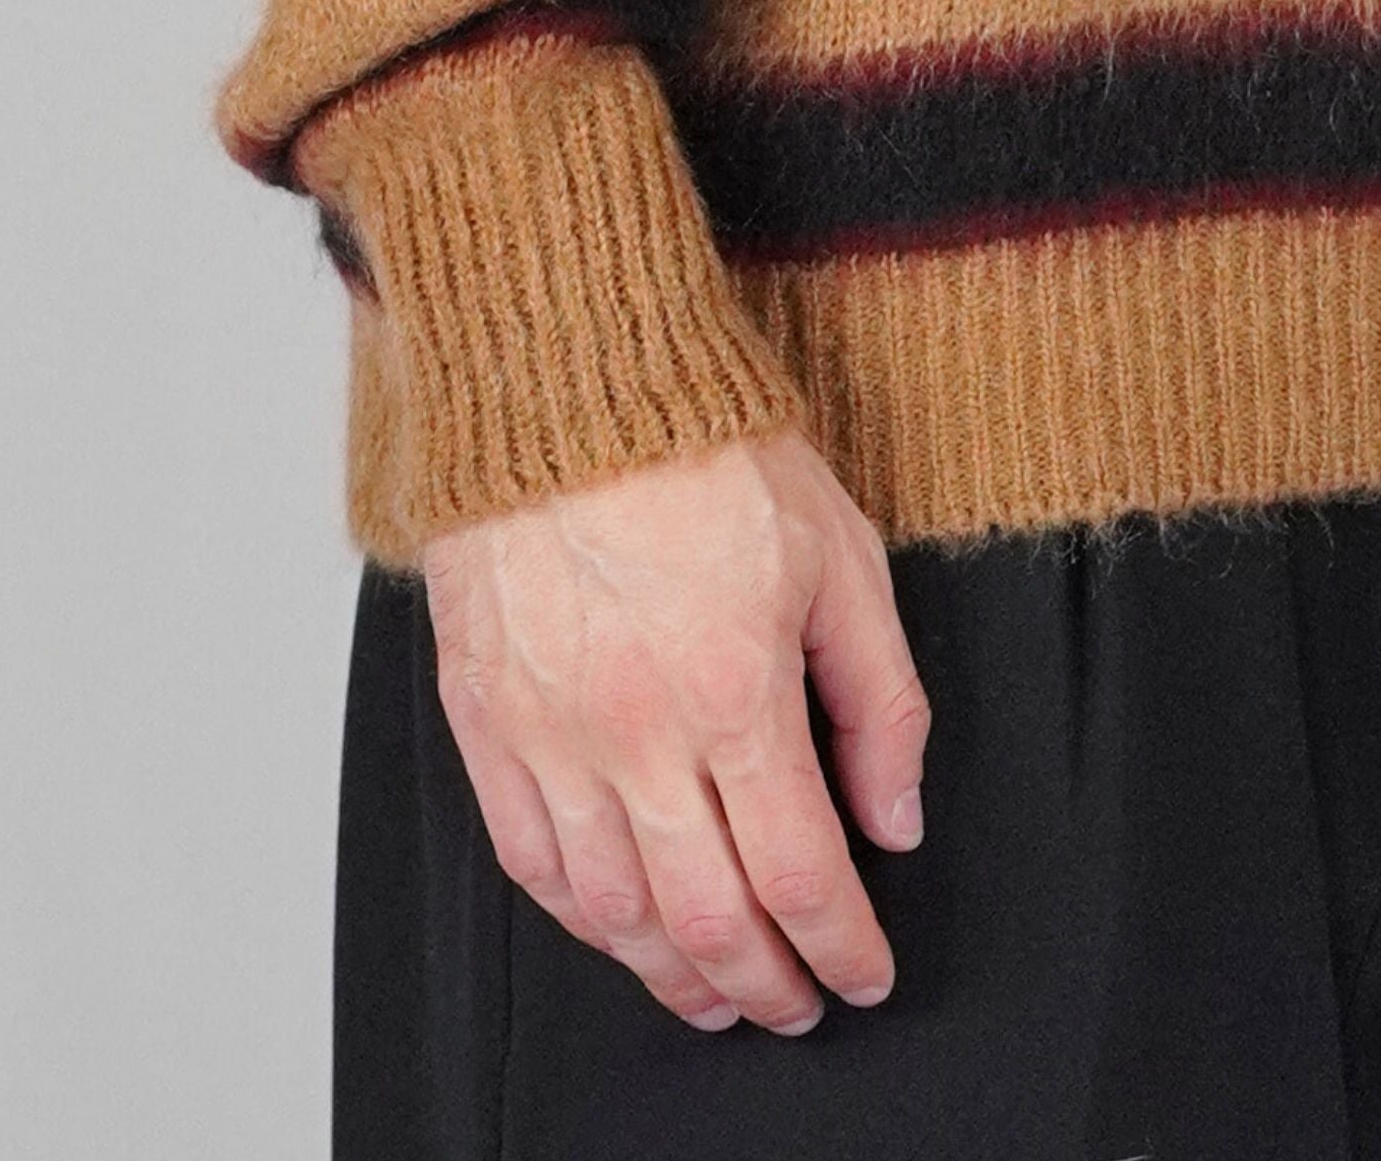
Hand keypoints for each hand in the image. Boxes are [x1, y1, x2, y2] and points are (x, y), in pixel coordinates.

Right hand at [421, 429, 932, 1034]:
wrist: (566, 373)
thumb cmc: (707, 445)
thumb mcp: (841, 551)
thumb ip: (880, 697)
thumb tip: (895, 819)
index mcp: (734, 689)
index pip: (800, 874)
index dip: (840, 946)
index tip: (863, 973)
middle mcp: (635, 732)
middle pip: (708, 920)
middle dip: (765, 985)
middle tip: (796, 1006)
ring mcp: (550, 733)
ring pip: (615, 913)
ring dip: (673, 976)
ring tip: (716, 995)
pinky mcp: (485, 719)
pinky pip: (529, 861)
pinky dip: (581, 920)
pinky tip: (619, 930)